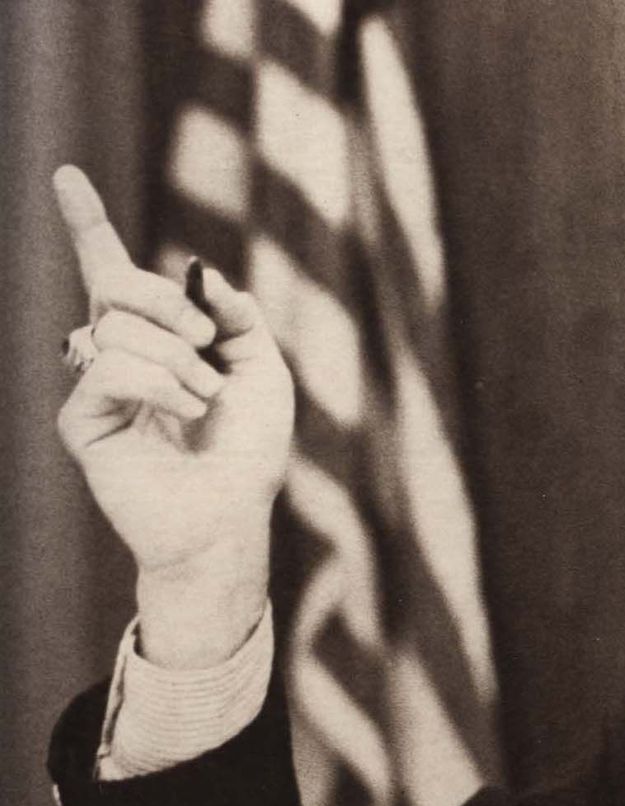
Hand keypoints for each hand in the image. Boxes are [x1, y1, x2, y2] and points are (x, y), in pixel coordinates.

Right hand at [51, 165, 292, 661]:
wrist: (231, 516)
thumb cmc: (249, 451)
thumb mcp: (264, 371)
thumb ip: (236, 316)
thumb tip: (197, 273)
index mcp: (157, 339)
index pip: (111, 273)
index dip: (87, 225)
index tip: (67, 176)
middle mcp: (118, 355)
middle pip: (114, 286)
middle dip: (165, 303)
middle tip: (205, 340)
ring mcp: (96, 387)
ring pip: (116, 330)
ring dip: (176, 361)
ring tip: (204, 401)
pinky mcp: (83, 421)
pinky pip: (109, 370)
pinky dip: (159, 386)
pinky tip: (186, 414)